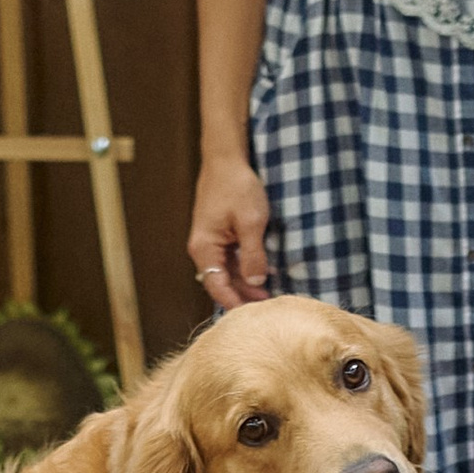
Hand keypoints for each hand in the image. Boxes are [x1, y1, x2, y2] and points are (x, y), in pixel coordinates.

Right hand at [189, 153, 271, 306]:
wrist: (226, 159)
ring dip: (245, 282)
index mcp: (203, 248)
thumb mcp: (251, 222)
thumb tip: (256, 282)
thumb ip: (253, 255)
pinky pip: (229, 259)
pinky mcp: (218, 234)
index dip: (237, 303)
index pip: (217, 287)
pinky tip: (262, 272)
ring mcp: (209, 241)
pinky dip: (244, 268)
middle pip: (221, 282)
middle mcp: (202, 248)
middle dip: (244, 294)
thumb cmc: (237, 187)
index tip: (257, 313)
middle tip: (270, 303)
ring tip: (269, 291)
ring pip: (226, 271)